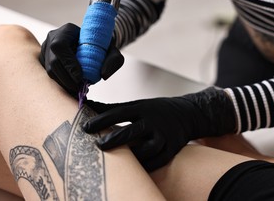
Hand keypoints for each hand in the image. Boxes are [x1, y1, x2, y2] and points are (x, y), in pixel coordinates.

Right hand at [39, 23, 123, 96]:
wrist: (92, 46)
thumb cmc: (101, 46)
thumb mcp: (112, 50)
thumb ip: (114, 59)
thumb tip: (103, 74)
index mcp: (66, 31)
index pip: (60, 46)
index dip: (68, 63)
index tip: (80, 77)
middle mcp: (52, 39)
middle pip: (52, 62)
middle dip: (66, 78)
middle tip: (79, 88)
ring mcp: (45, 50)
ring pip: (49, 71)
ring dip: (63, 83)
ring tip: (77, 89)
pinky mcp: (44, 61)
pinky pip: (48, 75)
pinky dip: (60, 83)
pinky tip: (72, 88)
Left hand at [83, 87, 235, 170]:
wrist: (187, 114)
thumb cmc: (155, 111)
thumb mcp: (137, 105)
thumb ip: (113, 108)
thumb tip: (86, 105)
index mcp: (142, 108)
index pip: (119, 112)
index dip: (102, 119)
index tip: (86, 127)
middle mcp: (153, 121)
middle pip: (132, 131)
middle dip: (114, 139)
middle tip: (99, 146)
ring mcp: (164, 136)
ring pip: (146, 150)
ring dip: (131, 156)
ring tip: (117, 161)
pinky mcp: (172, 149)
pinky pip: (157, 161)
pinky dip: (145, 166)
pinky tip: (134, 168)